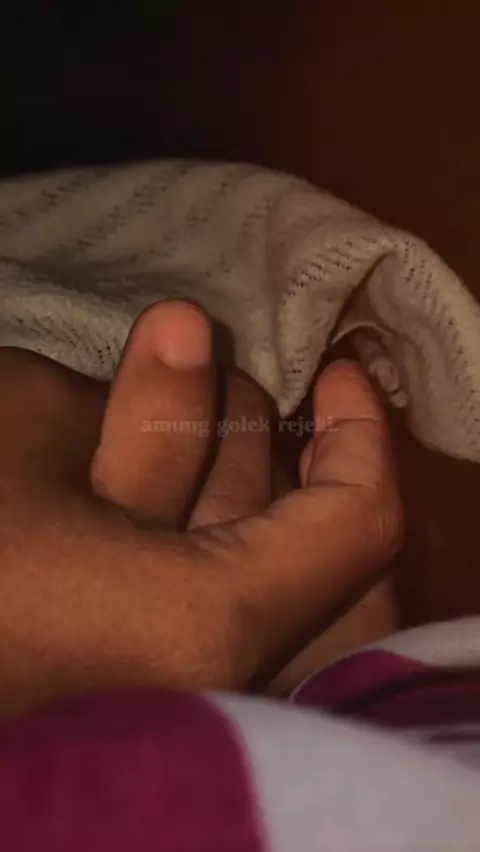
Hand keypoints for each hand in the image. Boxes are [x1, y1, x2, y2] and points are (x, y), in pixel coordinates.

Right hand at [0, 302, 402, 713]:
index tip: (335, 367)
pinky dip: (177, 508)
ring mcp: (154, 676)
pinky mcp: (114, 663)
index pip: (354, 521)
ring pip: (231, 555)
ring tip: (171, 368)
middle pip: (287, 533)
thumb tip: (191, 349)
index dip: (359, 430)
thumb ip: (137, 395)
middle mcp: (198, 677)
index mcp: (203, 623)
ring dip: (209, 461)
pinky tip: (135, 442)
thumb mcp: (23, 426)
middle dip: (253, 433)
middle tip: (205, 358)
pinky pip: (185, 579)